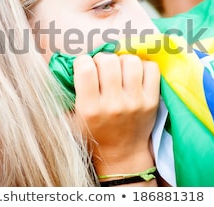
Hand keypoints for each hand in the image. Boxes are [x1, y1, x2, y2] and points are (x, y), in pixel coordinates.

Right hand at [72, 52, 159, 183]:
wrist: (122, 154)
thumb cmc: (92, 134)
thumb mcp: (71, 120)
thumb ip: (64, 96)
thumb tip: (61, 65)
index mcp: (89, 109)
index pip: (85, 68)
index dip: (82, 61)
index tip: (84, 67)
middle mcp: (113, 105)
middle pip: (108, 61)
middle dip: (101, 59)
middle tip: (101, 68)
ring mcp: (135, 102)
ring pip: (131, 61)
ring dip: (122, 60)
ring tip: (119, 70)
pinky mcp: (152, 101)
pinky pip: (151, 68)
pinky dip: (142, 66)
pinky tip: (134, 74)